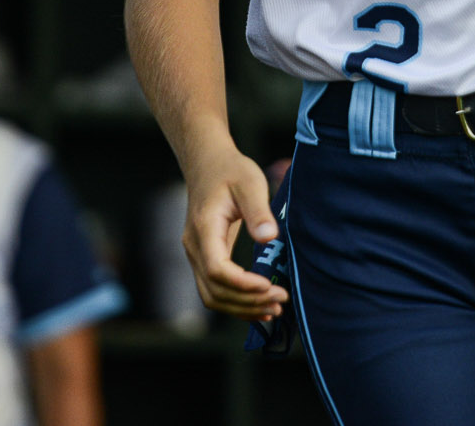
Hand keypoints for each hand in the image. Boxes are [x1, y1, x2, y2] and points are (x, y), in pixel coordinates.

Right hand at [182, 139, 288, 322]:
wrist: (207, 165)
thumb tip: (268, 237)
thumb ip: (258, 210)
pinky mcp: (204, 259)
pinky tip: (260, 306)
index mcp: (204, 229)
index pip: (217, 269)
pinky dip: (236, 303)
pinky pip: (215, 290)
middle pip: (215, 290)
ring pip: (213, 297)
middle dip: (248, 301)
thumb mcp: (250, 182)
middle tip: (281, 300)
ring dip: (243, 308)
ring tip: (274, 309)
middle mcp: (194, 248)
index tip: (269, 285)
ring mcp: (196, 256)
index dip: (243, 284)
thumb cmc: (230, 171)